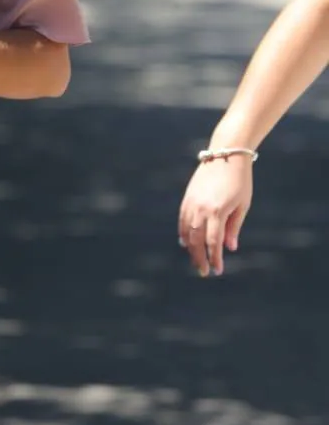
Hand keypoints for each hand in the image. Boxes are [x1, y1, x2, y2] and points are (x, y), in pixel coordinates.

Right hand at [178, 155, 253, 277]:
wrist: (226, 153)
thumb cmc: (240, 180)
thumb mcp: (242, 205)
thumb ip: (234, 227)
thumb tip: (229, 247)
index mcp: (217, 211)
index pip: (213, 242)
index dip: (214, 258)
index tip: (218, 270)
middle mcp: (201, 208)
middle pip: (196, 239)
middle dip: (199, 257)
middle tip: (204, 271)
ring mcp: (192, 201)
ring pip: (186, 230)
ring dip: (190, 247)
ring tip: (195, 259)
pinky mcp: (188, 195)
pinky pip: (182, 218)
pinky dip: (183, 231)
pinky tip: (185, 241)